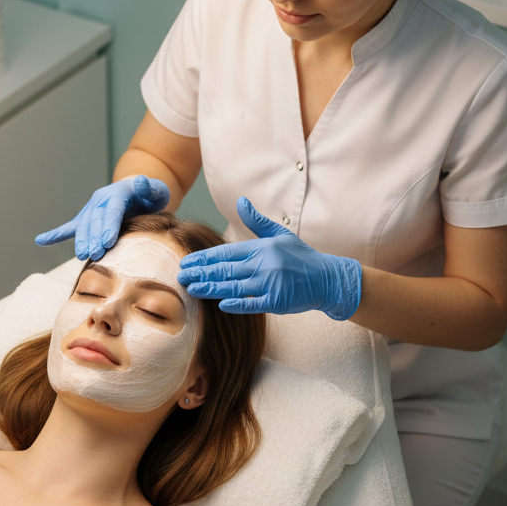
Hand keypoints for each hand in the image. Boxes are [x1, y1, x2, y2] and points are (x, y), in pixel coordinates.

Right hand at [35, 175, 169, 259]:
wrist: (139, 195)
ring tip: (82, 256)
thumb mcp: (156, 191)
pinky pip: (69, 228)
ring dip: (82, 241)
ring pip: (83, 226)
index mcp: (117, 193)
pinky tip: (40, 240)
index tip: (108, 241)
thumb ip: (150, 188)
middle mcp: (100, 200)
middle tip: (97, 253)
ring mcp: (91, 210)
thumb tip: (142, 181)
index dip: (109, 225)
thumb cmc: (150, 197)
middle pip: (95, 220)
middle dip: (94, 237)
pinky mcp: (86, 219)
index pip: (112, 209)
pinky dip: (55, 234)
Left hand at [176, 197, 361, 318]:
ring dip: (211, 288)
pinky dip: (238, 303)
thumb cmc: (301, 257)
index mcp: (260, 248)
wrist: (327, 278)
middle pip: (225, 269)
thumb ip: (256, 221)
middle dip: (201, 273)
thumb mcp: (279, 234)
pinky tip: (221, 304)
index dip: (204, 258)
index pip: (225, 253)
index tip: (186, 261)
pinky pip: (254, 304)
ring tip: (191, 289)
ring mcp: (270, 283)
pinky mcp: (277, 301)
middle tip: (180, 275)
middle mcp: (263, 264)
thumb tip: (241, 201)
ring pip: (234, 286)